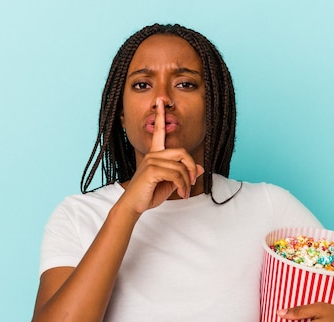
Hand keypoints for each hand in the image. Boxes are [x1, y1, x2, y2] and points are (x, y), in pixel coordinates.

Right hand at [119, 98, 203, 214]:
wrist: (133, 206)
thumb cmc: (148, 194)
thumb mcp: (170, 183)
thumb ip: (183, 174)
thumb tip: (200, 168)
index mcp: (155, 154)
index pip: (158, 132)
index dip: (160, 116)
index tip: (160, 103)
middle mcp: (152, 154)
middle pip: (182, 152)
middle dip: (191, 168)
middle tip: (193, 182)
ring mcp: (151, 161)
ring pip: (181, 167)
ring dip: (187, 182)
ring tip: (185, 193)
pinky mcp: (151, 171)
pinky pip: (176, 175)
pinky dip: (183, 186)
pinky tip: (181, 193)